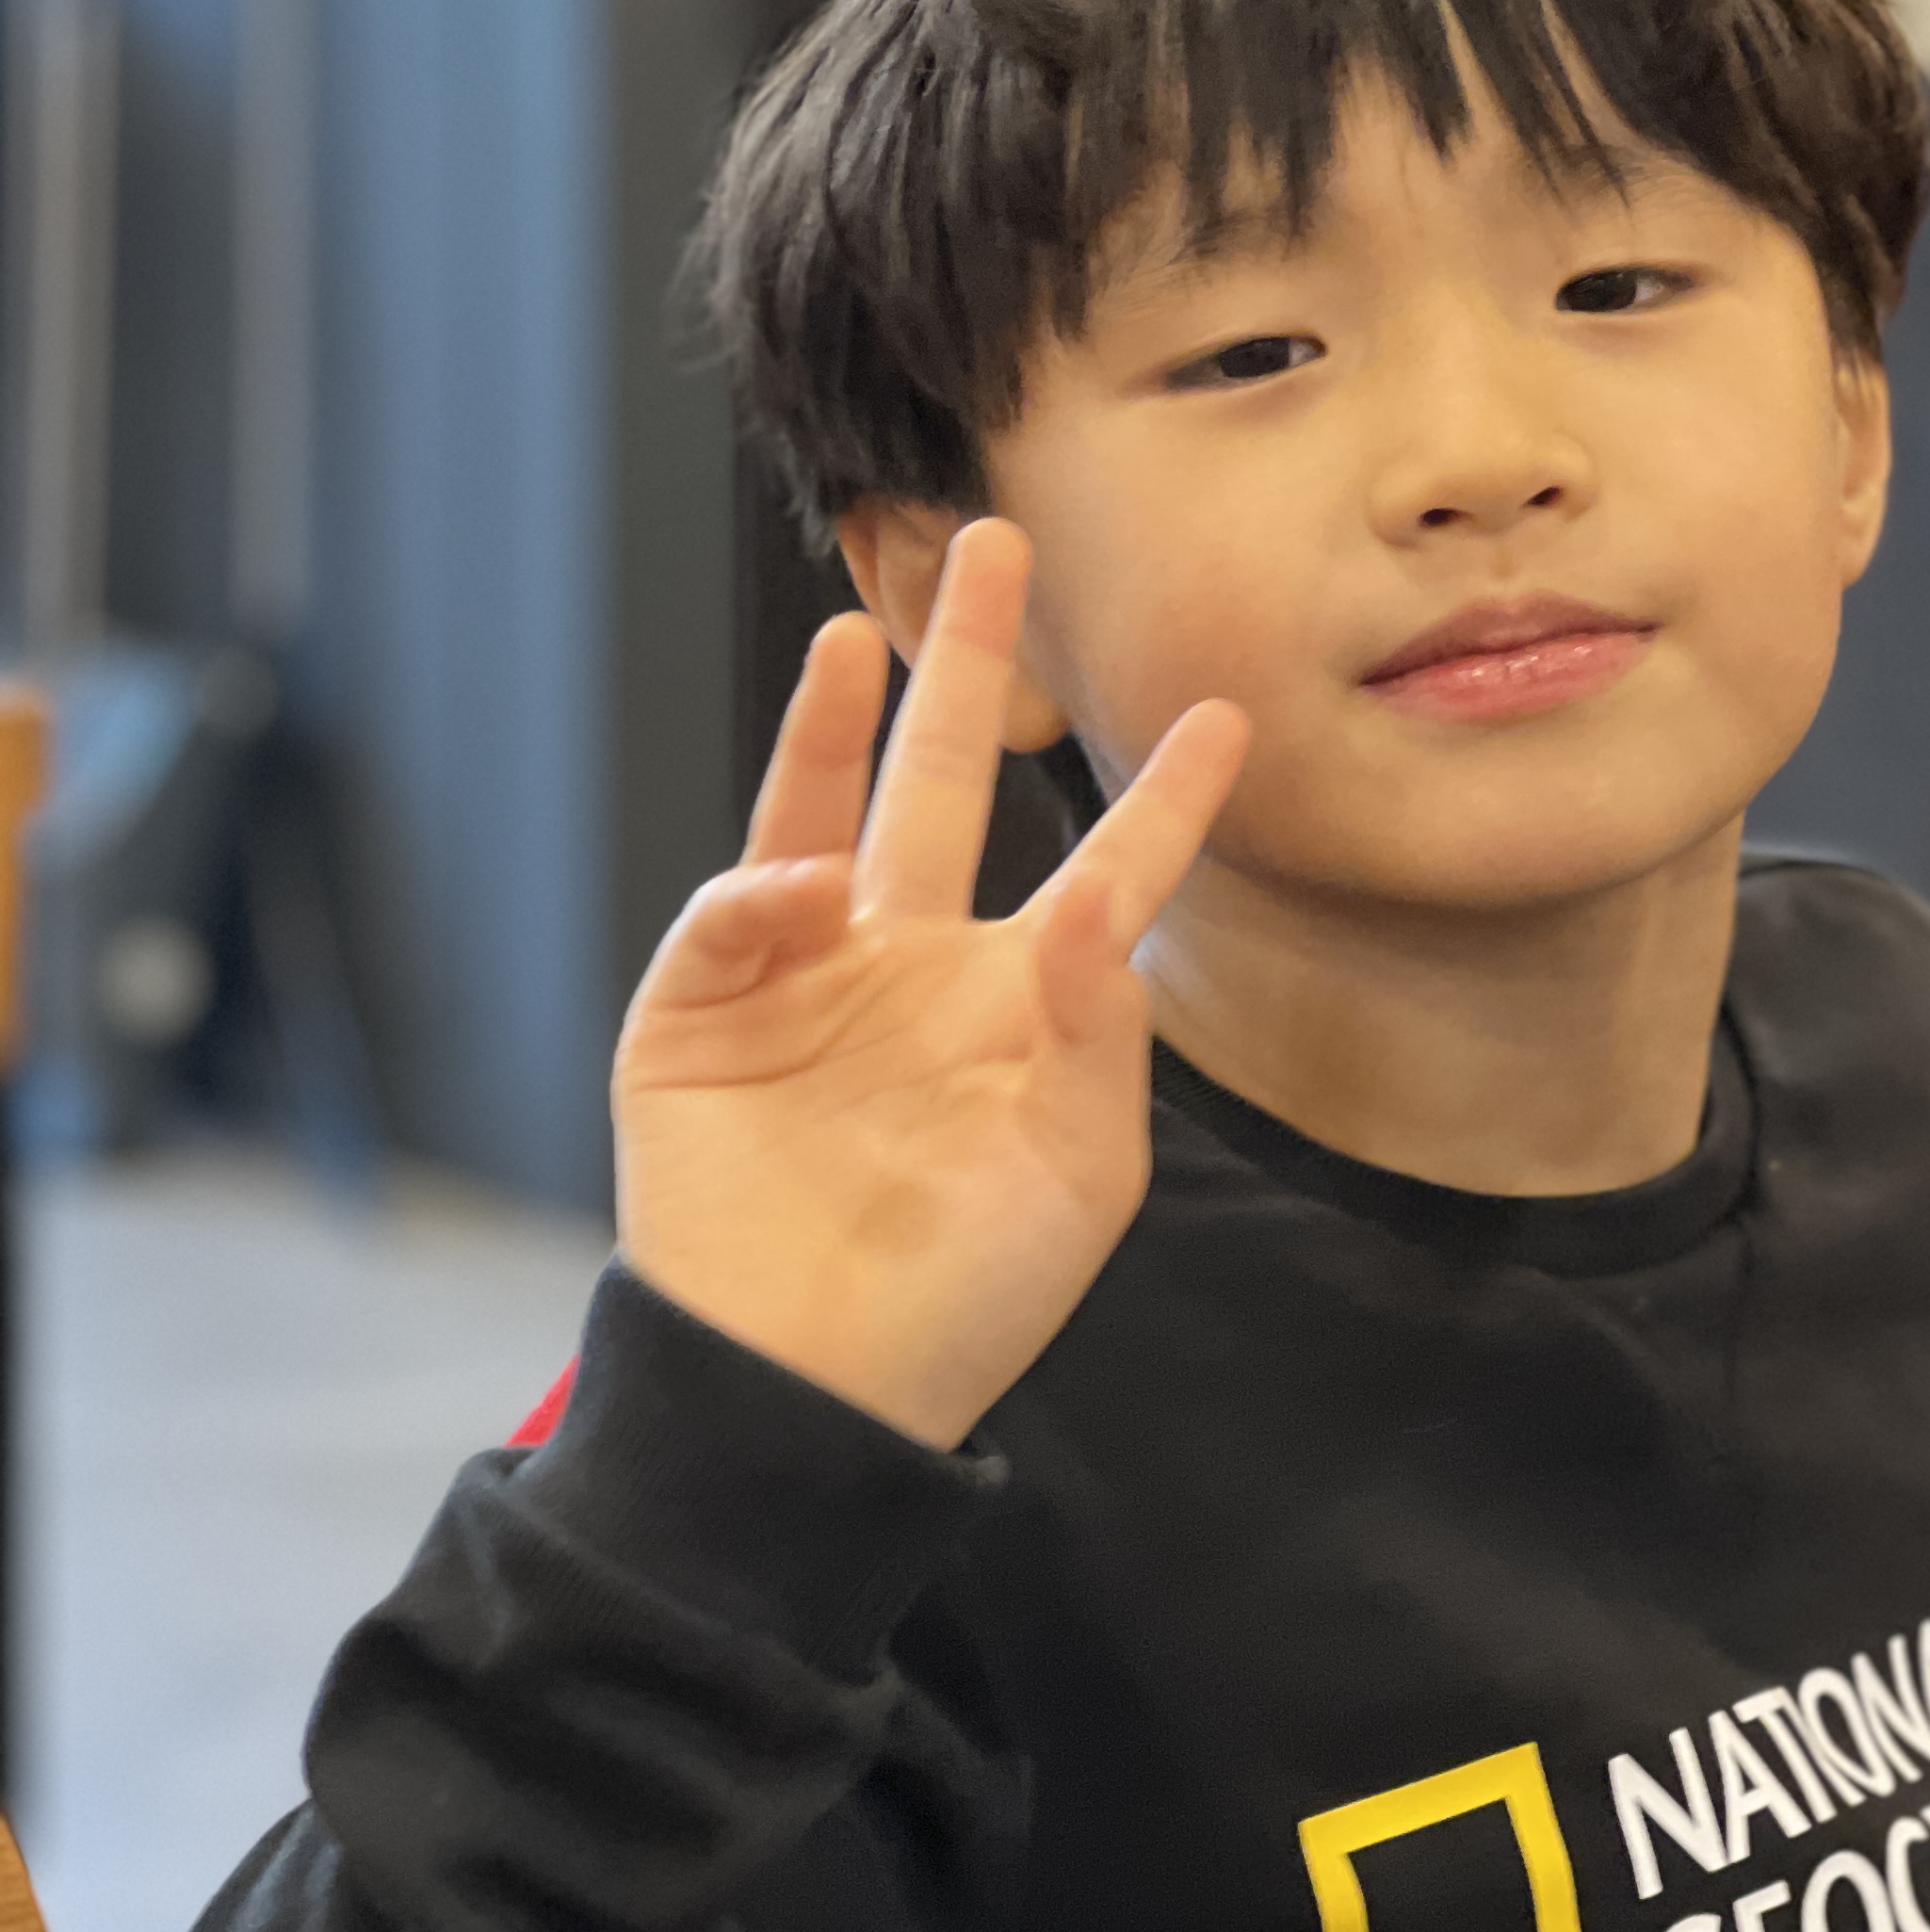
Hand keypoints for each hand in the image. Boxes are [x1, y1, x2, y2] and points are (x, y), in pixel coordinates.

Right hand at [613, 521, 1247, 1448]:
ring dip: (842, 720)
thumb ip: (1096, 1035)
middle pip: (942, 784)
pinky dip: (762, 892)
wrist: (812, 1387)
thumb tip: (1103, 909)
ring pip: (822, 813)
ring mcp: (803, 982)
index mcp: (1015, 1005)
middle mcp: (911, 967)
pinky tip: (802, 892)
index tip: (1227, 717)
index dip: (1163, 800)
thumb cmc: (962, 1298)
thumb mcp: (1074, 1175)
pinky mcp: (700, 1014)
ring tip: (866, 628)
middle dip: (970, 669)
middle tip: (999, 545)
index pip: (1105, 874)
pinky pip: (732, 920)